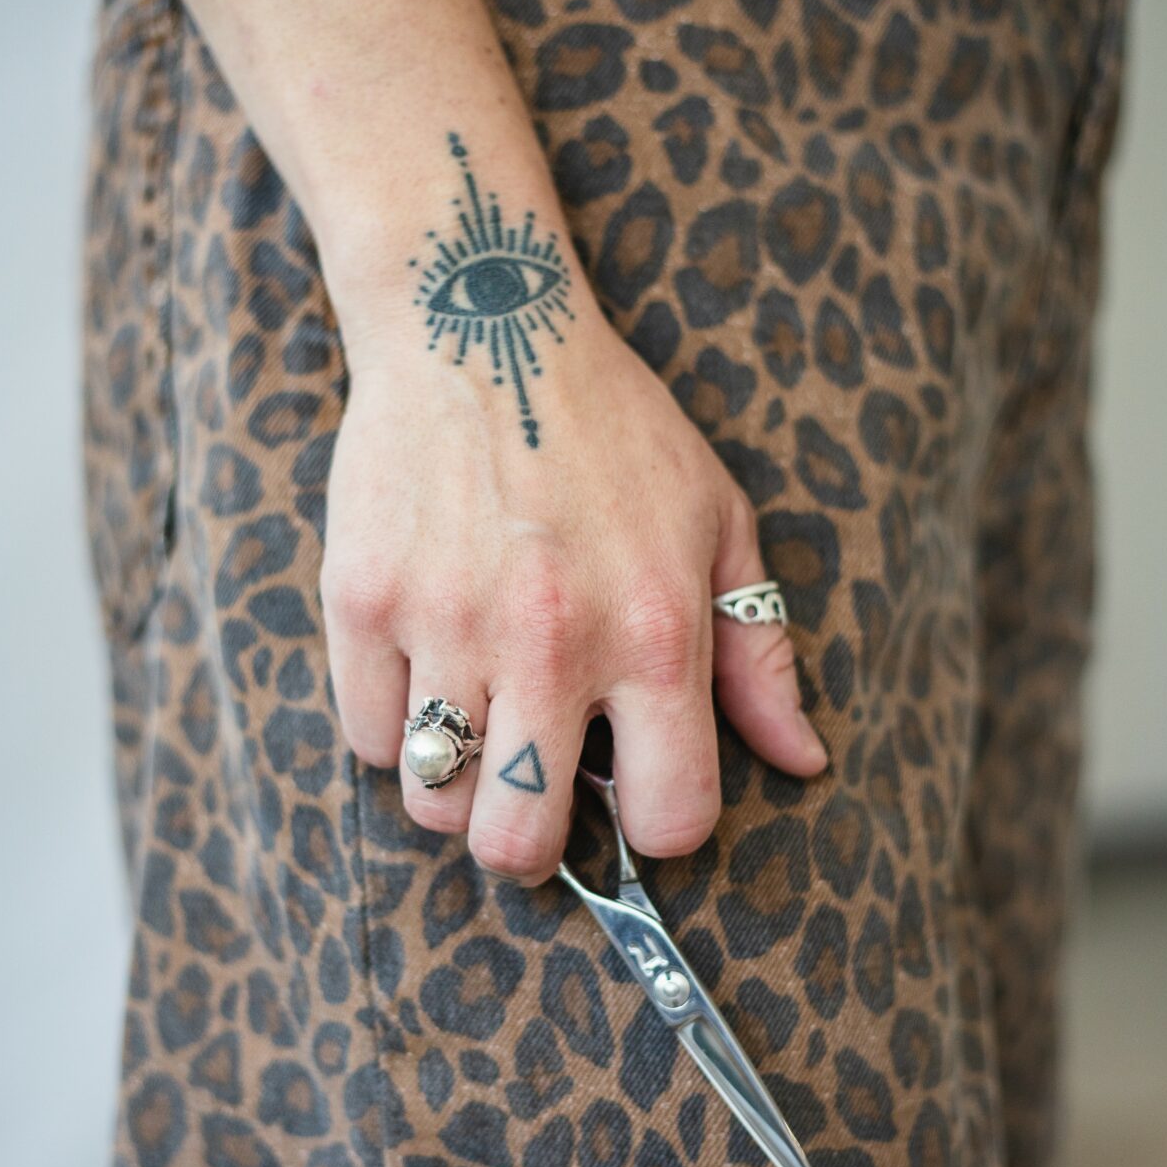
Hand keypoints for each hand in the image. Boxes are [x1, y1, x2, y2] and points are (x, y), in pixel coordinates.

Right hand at [321, 305, 828, 886]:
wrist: (482, 323)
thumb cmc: (615, 430)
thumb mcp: (718, 522)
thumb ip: (760, 655)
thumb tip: (805, 762)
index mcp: (656, 633)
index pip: (668, 819)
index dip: (657, 826)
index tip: (636, 793)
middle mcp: (552, 642)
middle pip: (519, 843)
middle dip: (530, 840)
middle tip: (532, 790)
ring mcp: (446, 623)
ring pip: (433, 803)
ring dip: (457, 786)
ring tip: (478, 723)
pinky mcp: (361, 600)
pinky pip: (368, 738)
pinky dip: (396, 728)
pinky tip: (427, 669)